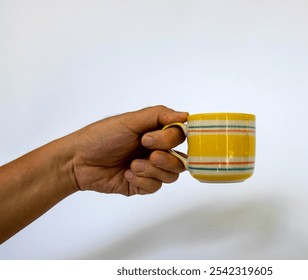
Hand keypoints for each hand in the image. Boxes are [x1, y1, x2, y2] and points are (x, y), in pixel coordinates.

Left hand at [71, 105, 187, 195]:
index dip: (169, 139)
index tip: (147, 139)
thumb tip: (186, 115)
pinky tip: (126, 173)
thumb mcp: (130, 121)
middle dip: (165, 158)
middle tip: (147, 154)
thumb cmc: (101, 137)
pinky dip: (142, 181)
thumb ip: (159, 115)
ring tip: (133, 165)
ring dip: (153, 170)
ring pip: (171, 175)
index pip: (179, 136)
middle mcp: (156, 150)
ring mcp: (150, 169)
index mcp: (155, 133)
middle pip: (181, 159)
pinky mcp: (142, 185)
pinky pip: (156, 186)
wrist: (79, 162)